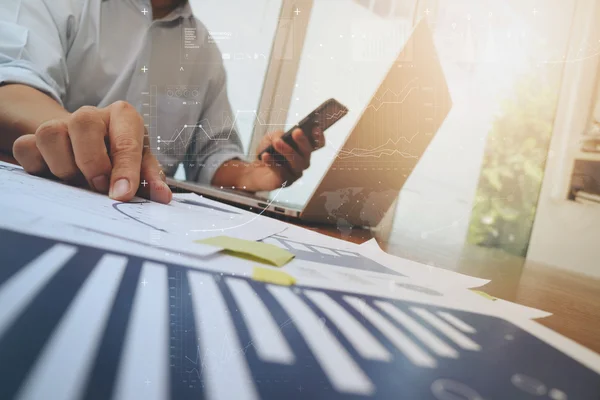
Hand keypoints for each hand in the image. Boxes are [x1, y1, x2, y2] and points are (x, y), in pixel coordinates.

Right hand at [12, 101, 171, 203]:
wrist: (89, 148)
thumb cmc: (121, 157)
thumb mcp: (141, 164)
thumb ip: (151, 180)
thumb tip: (162, 197)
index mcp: (123, 117)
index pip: (125, 140)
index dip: (125, 170)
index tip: (122, 195)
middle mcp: (91, 115)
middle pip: (83, 123)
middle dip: (91, 161)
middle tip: (98, 186)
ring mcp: (60, 124)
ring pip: (51, 135)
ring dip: (64, 167)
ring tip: (78, 183)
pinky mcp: (34, 138)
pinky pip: (26, 148)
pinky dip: (39, 168)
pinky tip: (55, 178)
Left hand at [251, 126, 324, 189]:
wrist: (255, 169)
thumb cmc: (267, 151)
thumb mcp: (271, 138)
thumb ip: (278, 135)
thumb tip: (281, 137)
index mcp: (303, 148)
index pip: (317, 144)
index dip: (319, 137)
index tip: (315, 128)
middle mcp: (303, 161)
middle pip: (307, 152)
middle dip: (303, 141)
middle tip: (296, 131)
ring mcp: (296, 173)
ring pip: (297, 163)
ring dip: (287, 151)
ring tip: (276, 142)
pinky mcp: (286, 182)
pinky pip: (282, 173)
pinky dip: (273, 163)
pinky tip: (265, 155)